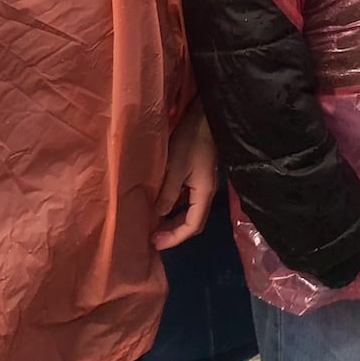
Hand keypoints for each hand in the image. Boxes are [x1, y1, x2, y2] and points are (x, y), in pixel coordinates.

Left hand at [153, 100, 216, 249]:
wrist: (204, 117)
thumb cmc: (190, 141)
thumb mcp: (175, 167)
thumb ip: (168, 193)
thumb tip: (159, 215)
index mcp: (203, 193)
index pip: (192, 226)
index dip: (174, 238)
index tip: (155, 243)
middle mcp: (207, 192)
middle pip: (193, 222)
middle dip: (174, 232)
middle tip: (152, 237)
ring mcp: (204, 184)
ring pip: (191, 211)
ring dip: (174, 220)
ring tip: (155, 224)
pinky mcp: (200, 175)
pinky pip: (189, 199)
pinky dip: (176, 207)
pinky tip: (163, 204)